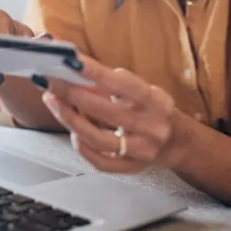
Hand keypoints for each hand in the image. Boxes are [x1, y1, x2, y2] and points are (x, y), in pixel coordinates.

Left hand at [38, 55, 189, 173]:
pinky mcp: (132, 169)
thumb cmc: (152, 109)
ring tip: (53, 101)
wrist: (177, 142)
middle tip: (52, 81)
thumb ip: (113, 84)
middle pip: (106, 112)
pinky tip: (72, 131)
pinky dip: (82, 146)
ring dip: (70, 118)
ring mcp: (142, 151)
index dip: (96, 73)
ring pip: (98, 138)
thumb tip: (75, 69)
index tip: (71, 61)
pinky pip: (100, 161)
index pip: (123, 85)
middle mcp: (152, 127)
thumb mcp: (141, 91)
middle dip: (74, 94)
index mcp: (157, 102)